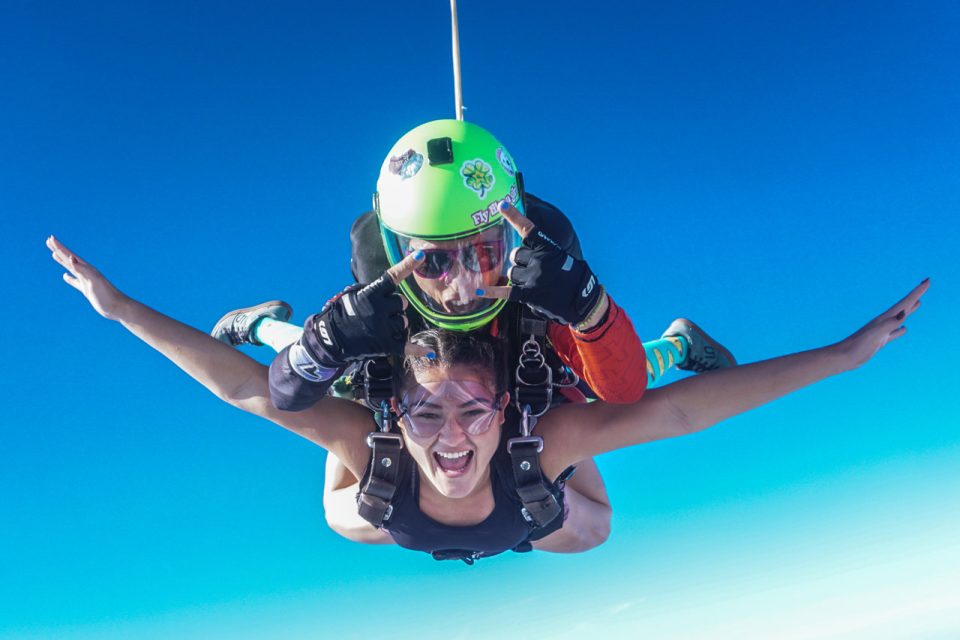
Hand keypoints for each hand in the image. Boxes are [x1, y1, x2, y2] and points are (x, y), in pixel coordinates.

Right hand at [47, 235, 127, 319]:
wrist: (118, 307)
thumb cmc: (107, 295)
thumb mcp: (94, 281)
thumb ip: (83, 270)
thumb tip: (71, 258)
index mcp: (88, 269)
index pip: (70, 255)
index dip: (60, 247)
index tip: (50, 238)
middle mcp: (87, 273)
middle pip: (69, 258)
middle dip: (59, 250)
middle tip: (49, 240)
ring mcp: (86, 281)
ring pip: (71, 268)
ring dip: (62, 261)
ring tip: (54, 254)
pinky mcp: (87, 290)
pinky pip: (75, 282)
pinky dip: (69, 278)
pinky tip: (65, 276)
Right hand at [301, 250, 425, 366]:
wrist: (330, 340)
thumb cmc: (341, 313)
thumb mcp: (351, 295)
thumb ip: (372, 290)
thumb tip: (391, 288)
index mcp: (370, 294)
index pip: (392, 277)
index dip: (407, 265)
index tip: (420, 256)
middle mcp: (378, 310)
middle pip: (401, 302)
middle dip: (394, 306)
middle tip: (379, 312)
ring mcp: (383, 328)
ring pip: (403, 321)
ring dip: (395, 323)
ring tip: (378, 327)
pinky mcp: (385, 345)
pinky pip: (406, 346)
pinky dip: (418, 350)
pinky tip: (430, 353)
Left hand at [479, 202, 603, 325]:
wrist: (584, 301)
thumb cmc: (573, 277)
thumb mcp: (561, 257)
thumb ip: (541, 252)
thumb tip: (518, 253)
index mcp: (548, 248)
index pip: (529, 229)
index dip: (514, 216)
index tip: (501, 205)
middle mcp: (539, 260)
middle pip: (515, 255)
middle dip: (520, 261)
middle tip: (534, 269)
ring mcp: (533, 278)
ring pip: (511, 273)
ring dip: (518, 277)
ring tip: (534, 283)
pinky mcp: (529, 295)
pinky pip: (505, 291)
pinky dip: (492, 291)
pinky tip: (479, 290)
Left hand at [837, 278, 928, 369]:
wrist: (842, 357)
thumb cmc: (856, 347)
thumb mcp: (874, 335)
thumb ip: (889, 324)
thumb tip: (904, 313)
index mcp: (884, 319)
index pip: (904, 302)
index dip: (917, 292)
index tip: (928, 280)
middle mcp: (883, 322)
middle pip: (903, 306)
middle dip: (915, 295)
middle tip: (925, 284)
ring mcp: (881, 331)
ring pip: (900, 318)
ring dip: (909, 309)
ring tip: (918, 302)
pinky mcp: (879, 341)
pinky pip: (893, 333)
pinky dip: (900, 330)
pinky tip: (904, 329)